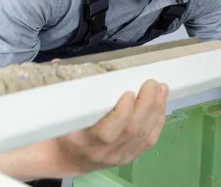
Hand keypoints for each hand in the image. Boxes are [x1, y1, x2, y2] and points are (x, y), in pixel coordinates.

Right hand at [51, 79, 167, 176]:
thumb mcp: (61, 113)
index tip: (128, 92)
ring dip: (156, 109)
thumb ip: (66, 90)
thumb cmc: (65, 130)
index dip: (122, 113)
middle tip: (151, 83)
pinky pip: (149, 140)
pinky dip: (158, 121)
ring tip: (161, 89)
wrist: (68, 158)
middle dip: (146, 105)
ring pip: (144, 134)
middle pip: (132, 130)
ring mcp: (119, 156)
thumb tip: (59, 61)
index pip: (107, 132)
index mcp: (84, 141)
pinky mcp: (129, 157)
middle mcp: (103, 152)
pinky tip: (161, 105)